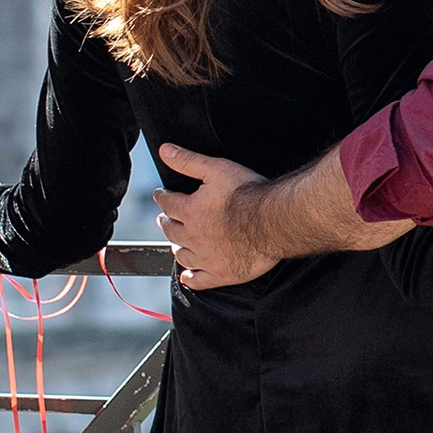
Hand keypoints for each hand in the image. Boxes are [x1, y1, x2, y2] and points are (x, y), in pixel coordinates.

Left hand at [153, 142, 275, 288]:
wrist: (272, 222)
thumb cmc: (248, 195)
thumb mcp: (216, 169)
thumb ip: (188, 161)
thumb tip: (165, 151)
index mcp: (190, 211)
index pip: (167, 203)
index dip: (162, 197)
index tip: (160, 195)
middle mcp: (193, 236)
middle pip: (171, 231)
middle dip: (166, 223)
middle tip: (164, 219)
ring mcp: (206, 258)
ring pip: (182, 255)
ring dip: (176, 248)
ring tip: (175, 244)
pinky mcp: (221, 273)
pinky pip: (199, 280)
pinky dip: (190, 278)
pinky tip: (188, 276)